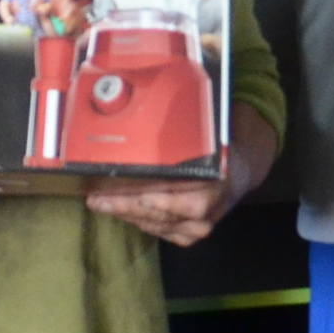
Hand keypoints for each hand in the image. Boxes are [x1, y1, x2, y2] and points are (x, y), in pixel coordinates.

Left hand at [84, 103, 273, 247]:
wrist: (237, 172)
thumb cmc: (215, 148)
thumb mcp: (204, 133)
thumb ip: (179, 125)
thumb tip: (151, 96)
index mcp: (214, 180)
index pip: (175, 198)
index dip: (144, 198)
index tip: (117, 191)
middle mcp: (208, 208)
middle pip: (157, 213)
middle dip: (123, 205)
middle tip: (96, 198)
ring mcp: (199, 226)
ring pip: (154, 224)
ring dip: (125, 213)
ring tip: (100, 202)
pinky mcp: (190, 236)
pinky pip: (158, 231)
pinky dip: (138, 220)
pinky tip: (122, 210)